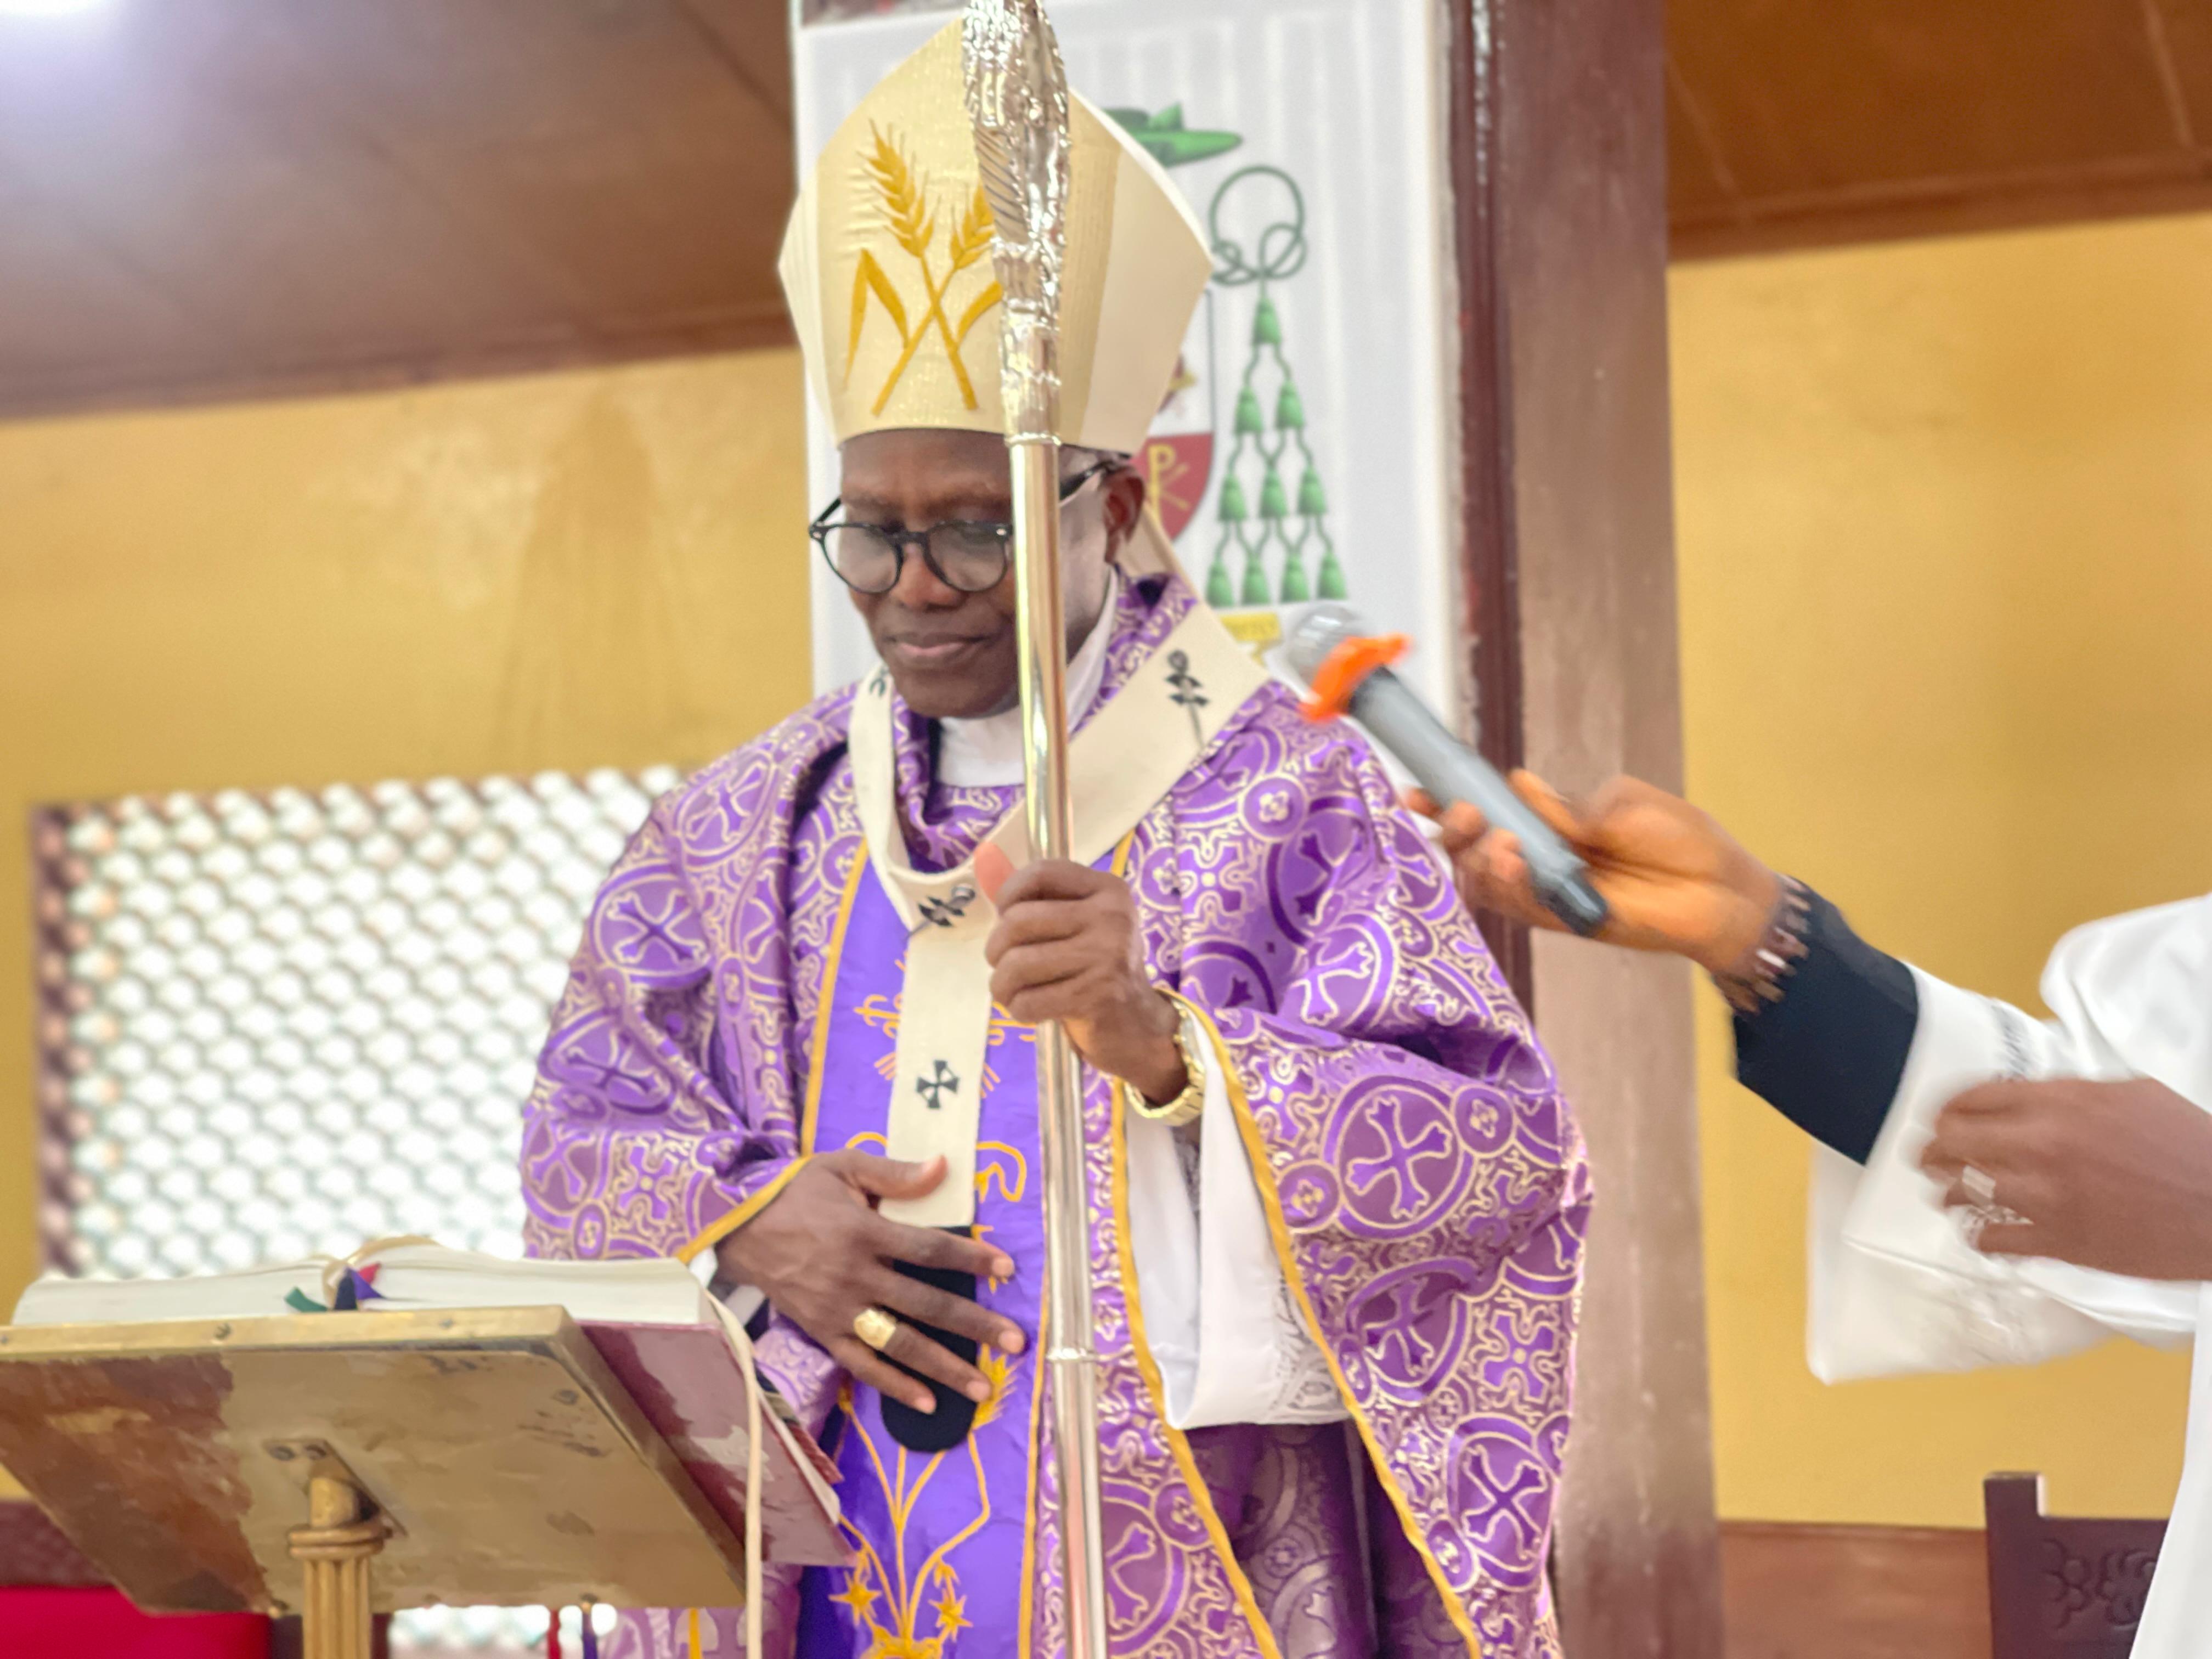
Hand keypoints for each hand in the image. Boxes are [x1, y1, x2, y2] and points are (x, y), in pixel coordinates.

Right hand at [715, 1150, 1025, 1413]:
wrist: (737, 1229)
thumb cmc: (795, 1193)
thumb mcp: (841, 1167)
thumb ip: (893, 1172)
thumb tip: (944, 1166)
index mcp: (864, 1231)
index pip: (929, 1247)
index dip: (971, 1257)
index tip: (1006, 1269)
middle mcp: (856, 1276)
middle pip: (926, 1304)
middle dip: (974, 1325)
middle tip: (1015, 1343)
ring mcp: (839, 1310)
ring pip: (899, 1344)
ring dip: (943, 1367)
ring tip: (982, 1388)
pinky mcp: (823, 1333)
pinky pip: (862, 1366)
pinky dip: (893, 1387)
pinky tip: (927, 1403)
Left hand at [974, 844, 1184, 1103]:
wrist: (1137, 1024)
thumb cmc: (1093, 967)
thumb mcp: (1073, 923)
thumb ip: (1029, 895)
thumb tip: (983, 854)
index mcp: (1108, 889)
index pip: (1041, 873)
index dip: (1008, 894)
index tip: (1005, 918)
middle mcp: (1112, 917)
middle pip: (1018, 921)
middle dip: (996, 949)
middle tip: (1004, 964)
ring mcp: (1108, 956)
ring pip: (1017, 964)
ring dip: (1002, 985)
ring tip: (1011, 991)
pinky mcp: (1098, 996)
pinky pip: (1029, 1001)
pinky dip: (1019, 1010)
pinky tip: (1031, 1010)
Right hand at [1405, 772, 1781, 976]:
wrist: (1722, 889)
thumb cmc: (1680, 839)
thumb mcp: (1622, 803)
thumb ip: (1567, 806)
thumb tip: (1518, 783)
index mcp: (1549, 822)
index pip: (1489, 810)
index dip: (1447, 801)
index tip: (1414, 790)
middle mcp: (1540, 858)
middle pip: (1472, 849)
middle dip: (1453, 829)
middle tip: (1460, 813)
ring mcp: (1548, 892)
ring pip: (1486, 883)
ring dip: (1479, 860)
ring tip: (1499, 841)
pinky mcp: (1563, 921)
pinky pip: (1520, 907)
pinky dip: (1509, 885)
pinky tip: (1511, 863)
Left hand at [1919, 1076, 2211, 1280]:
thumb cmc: (2188, 1144)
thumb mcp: (2130, 1094)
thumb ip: (2072, 1093)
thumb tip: (2033, 1097)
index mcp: (2060, 1102)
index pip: (1973, 1097)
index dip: (1947, 1107)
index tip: (1939, 1115)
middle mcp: (2042, 1144)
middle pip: (1955, 1140)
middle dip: (1935, 1147)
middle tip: (1928, 1154)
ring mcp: (2047, 1196)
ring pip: (1964, 1191)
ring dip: (1948, 1191)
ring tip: (1945, 1192)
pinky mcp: (2061, 1241)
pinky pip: (1994, 1239)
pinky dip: (1979, 1235)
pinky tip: (1979, 1231)